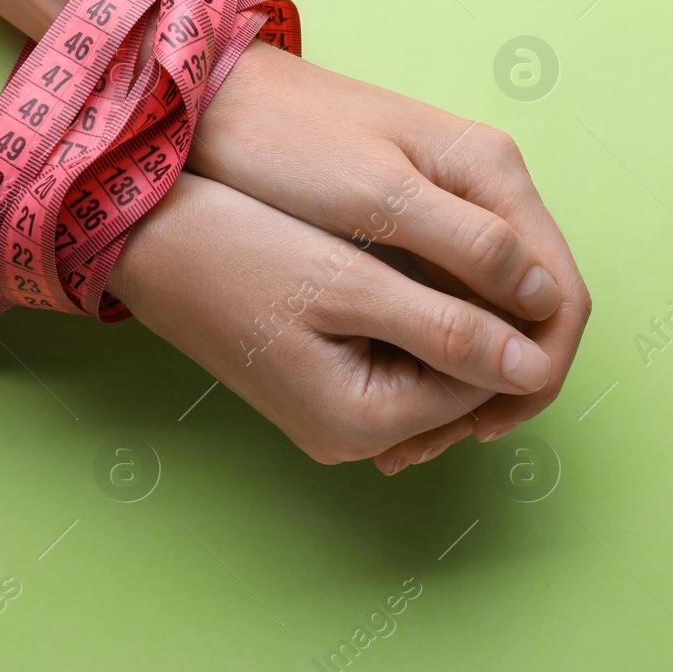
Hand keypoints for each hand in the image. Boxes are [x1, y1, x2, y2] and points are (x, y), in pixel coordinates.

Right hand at [108, 174, 555, 468]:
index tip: (520, 246)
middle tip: (487, 235)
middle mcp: (352, 436)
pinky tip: (410, 258)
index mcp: (364, 421)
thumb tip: (532, 366)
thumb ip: (448, 329)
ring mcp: (333, 413)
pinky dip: (415, 310)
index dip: (519, 320)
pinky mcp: (319, 381)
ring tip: (451, 240)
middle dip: (488, 314)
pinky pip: (396, 353)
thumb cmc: (235, 251)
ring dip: (454, 308)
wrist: (140, 236)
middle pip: (463, 381)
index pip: (487, 383)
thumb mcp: (349, 286)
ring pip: (433, 362)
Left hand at [190, 41, 591, 466]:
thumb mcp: (378, 199)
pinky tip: (404, 383)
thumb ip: (467, 247)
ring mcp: (452, 203)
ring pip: (495, 306)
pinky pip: (453, 294)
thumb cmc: (289, 142)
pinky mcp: (415, 221)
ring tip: (423, 428)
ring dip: (474, 369)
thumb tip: (544, 307)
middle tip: (454, 438)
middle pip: (536, 305)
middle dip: (507, 378)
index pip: (561, 292)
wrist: (219, 104)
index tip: (491, 423)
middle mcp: (486, 187)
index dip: (538, 368)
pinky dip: (442, 345)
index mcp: (492, 173)